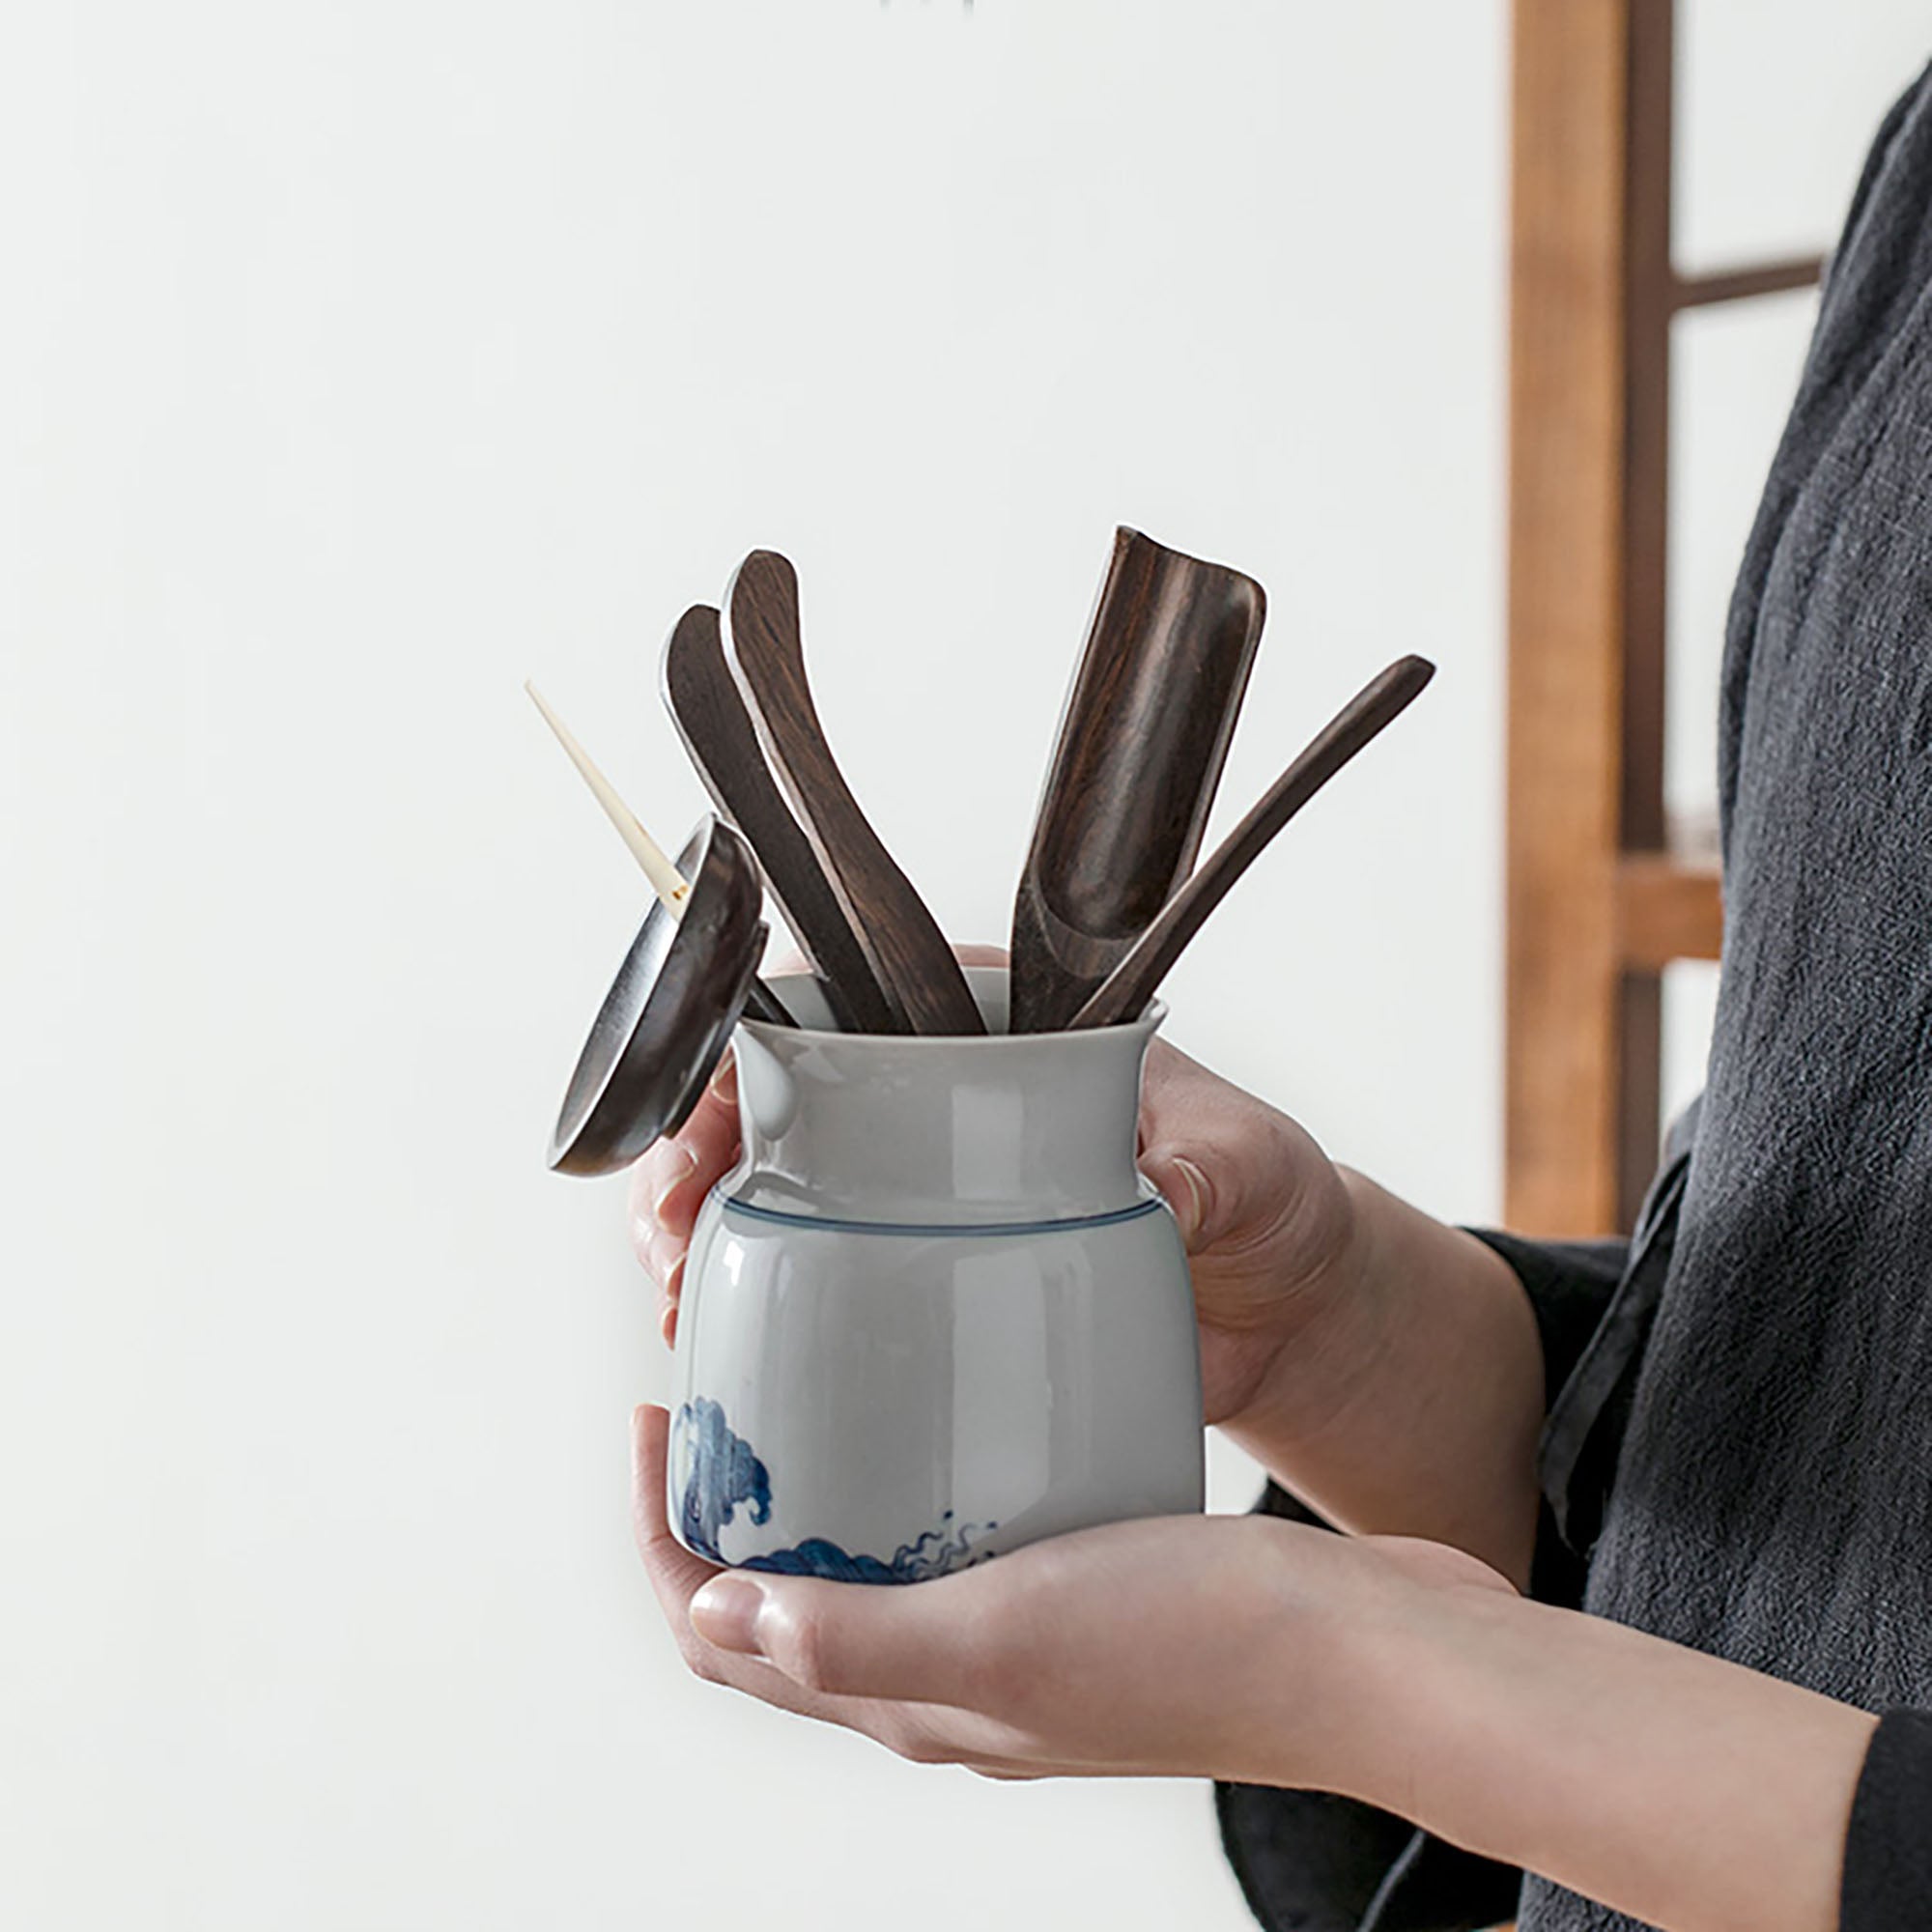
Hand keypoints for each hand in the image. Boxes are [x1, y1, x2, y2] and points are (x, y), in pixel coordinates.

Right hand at [630, 951, 1358, 1425]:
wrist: (1280, 1318)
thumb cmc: (1268, 1206)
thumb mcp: (1247, 1169)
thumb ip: (1205, 1172)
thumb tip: (1157, 1189)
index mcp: (994, 1023)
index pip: (839, 995)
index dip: (746, 1041)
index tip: (710, 1120)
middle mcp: (936, 1093)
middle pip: (771, 1095)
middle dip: (693, 1152)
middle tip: (672, 1233)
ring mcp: (916, 1190)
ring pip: (768, 1188)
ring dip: (700, 1234)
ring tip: (677, 1301)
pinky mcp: (919, 1279)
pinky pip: (811, 1282)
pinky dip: (755, 1310)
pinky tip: (724, 1353)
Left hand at [632, 1404, 1510, 1785]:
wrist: (1365, 1654)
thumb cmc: (1199, 1645)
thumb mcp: (1005, 1635)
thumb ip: (858, 1636)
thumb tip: (718, 1610)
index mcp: (915, 1703)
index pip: (727, 1636)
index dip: (663, 1539)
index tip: (655, 1423)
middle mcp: (953, 1685)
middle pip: (783, 1609)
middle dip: (725, 1516)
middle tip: (722, 1399)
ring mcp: (1017, 1645)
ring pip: (868, 1577)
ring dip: (815, 1503)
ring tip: (813, 1397)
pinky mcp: (1081, 1598)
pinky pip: (957, 1548)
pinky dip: (914, 1491)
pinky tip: (951, 1420)